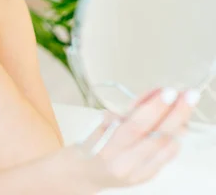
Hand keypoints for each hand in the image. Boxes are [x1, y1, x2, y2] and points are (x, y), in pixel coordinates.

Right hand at [66, 87, 198, 192]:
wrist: (81, 174)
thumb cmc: (87, 146)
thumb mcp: (98, 125)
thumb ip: (124, 114)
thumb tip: (151, 96)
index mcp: (107, 150)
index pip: (136, 127)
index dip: (154, 108)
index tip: (167, 92)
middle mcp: (125, 166)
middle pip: (157, 137)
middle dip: (176, 114)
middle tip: (187, 96)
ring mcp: (137, 174)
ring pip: (167, 147)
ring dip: (179, 124)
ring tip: (182, 107)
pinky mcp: (146, 178)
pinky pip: (166, 156)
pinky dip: (173, 139)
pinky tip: (176, 127)